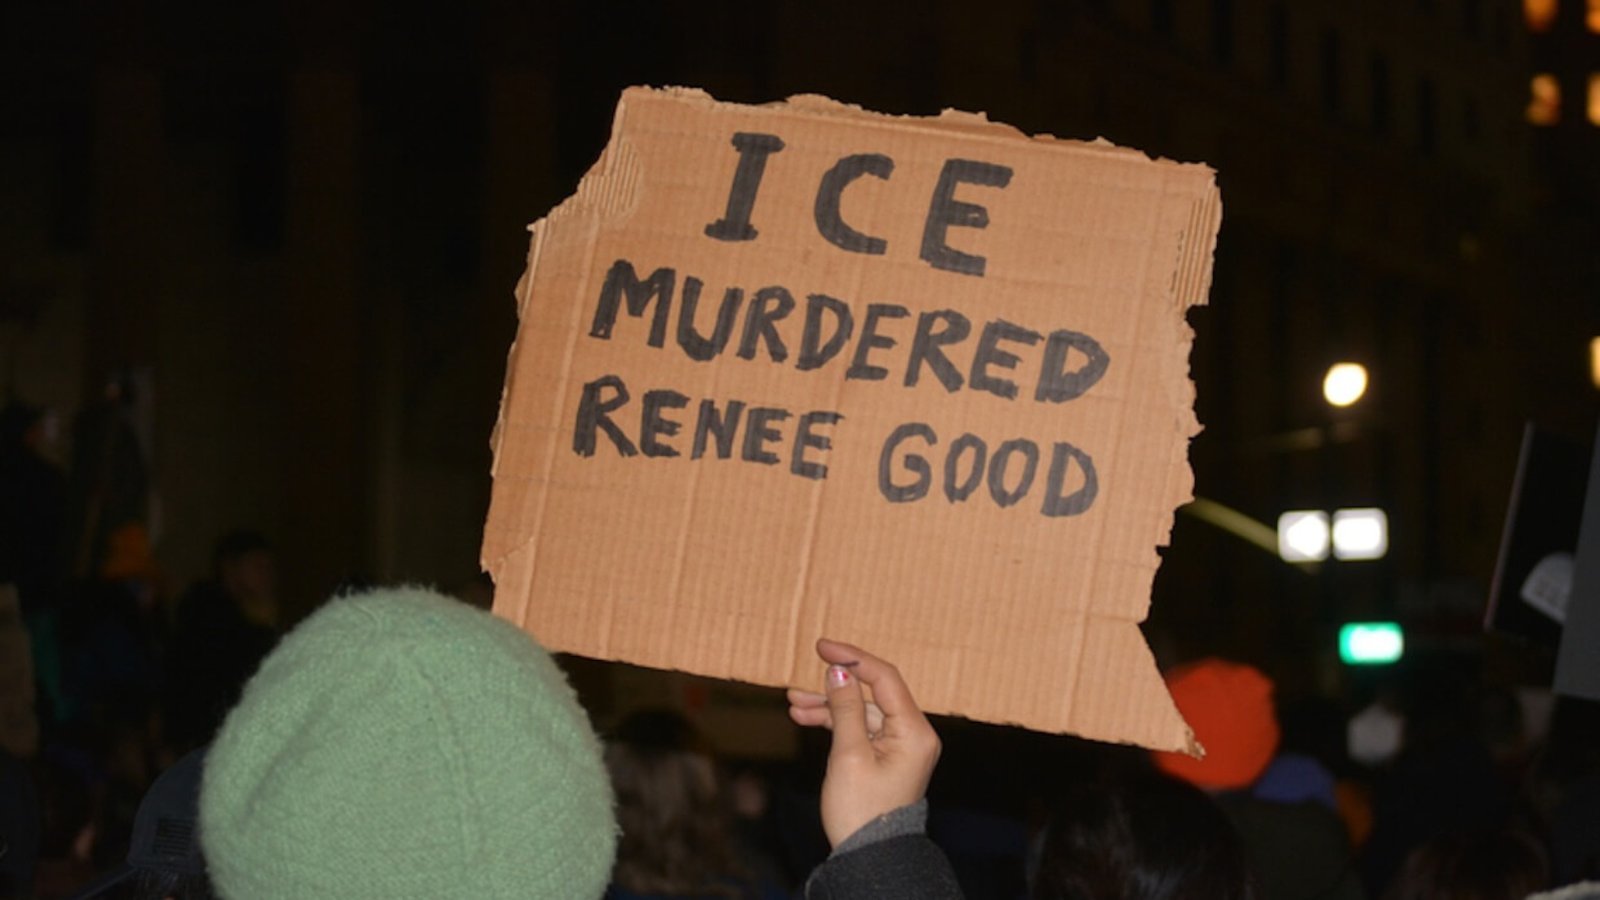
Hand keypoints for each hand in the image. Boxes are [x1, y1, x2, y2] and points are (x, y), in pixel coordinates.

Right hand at [787, 638, 940, 847]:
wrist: (870, 856)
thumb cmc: (862, 812)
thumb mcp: (849, 755)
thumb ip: (844, 709)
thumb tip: (840, 672)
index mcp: (914, 732)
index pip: (884, 678)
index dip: (852, 658)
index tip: (822, 647)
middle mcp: (913, 734)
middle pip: (872, 693)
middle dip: (834, 686)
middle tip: (801, 677)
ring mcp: (900, 746)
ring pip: (861, 711)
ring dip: (828, 706)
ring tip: (793, 704)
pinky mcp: (886, 756)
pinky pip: (860, 729)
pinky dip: (834, 723)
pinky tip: (805, 719)